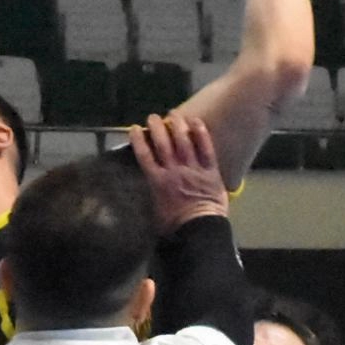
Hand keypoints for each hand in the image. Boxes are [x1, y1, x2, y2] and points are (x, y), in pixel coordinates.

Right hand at [129, 112, 229, 232]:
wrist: (199, 230)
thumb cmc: (175, 227)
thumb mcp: (156, 212)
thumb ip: (153, 195)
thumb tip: (150, 188)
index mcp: (158, 182)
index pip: (144, 155)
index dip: (138, 139)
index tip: (134, 129)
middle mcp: (174, 171)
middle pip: (162, 143)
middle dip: (156, 127)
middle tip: (152, 117)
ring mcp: (193, 169)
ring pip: (183, 141)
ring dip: (177, 124)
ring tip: (173, 113)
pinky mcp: (210, 171)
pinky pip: (206, 148)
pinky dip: (200, 133)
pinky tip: (196, 121)